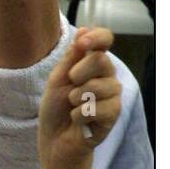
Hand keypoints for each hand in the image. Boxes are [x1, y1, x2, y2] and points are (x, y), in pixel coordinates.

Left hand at [39, 27, 121, 162]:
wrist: (55, 139)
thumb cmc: (55, 108)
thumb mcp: (58, 78)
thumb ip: (72, 57)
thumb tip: (84, 29)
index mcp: (93, 63)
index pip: (105, 39)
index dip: (97, 36)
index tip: (83, 41)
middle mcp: (107, 75)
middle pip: (101, 60)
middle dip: (77, 74)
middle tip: (70, 88)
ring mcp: (113, 95)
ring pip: (98, 86)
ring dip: (76, 99)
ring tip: (73, 107)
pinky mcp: (114, 114)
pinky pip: (97, 108)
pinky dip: (79, 115)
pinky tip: (79, 121)